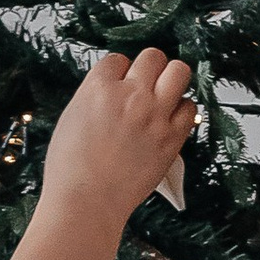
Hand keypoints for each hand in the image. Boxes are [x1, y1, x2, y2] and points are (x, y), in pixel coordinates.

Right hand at [0, 50, 199, 259]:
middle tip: (146, 86)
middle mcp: (129, 94)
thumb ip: (92, 100)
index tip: (118, 87)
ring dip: (173, 80)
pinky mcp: (171, 138)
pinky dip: (183, 112)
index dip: (119, 72)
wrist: (85, 203)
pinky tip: (171, 122)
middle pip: (152, 56)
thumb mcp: (70, 121)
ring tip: (166, 95)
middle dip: (149, 68)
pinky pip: (190, 108)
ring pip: (179, 71)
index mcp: (98, 87)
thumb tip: (109, 92)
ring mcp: (153, 114)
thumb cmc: (69, 170)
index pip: (117, 59)